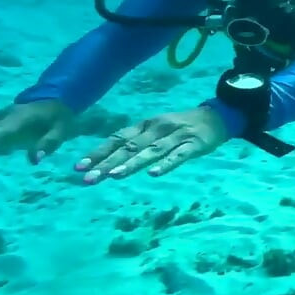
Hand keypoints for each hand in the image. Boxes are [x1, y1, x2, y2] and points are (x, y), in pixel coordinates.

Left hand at [75, 106, 227, 183]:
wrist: (216, 116)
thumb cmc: (180, 127)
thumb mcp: (155, 130)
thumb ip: (135, 143)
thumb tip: (107, 160)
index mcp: (144, 125)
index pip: (117, 138)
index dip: (98, 152)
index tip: (78, 167)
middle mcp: (156, 129)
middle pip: (129, 147)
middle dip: (107, 163)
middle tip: (88, 178)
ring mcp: (175, 136)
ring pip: (150, 151)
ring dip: (132, 164)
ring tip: (114, 176)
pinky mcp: (194, 144)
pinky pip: (178, 155)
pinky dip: (166, 164)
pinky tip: (154, 174)